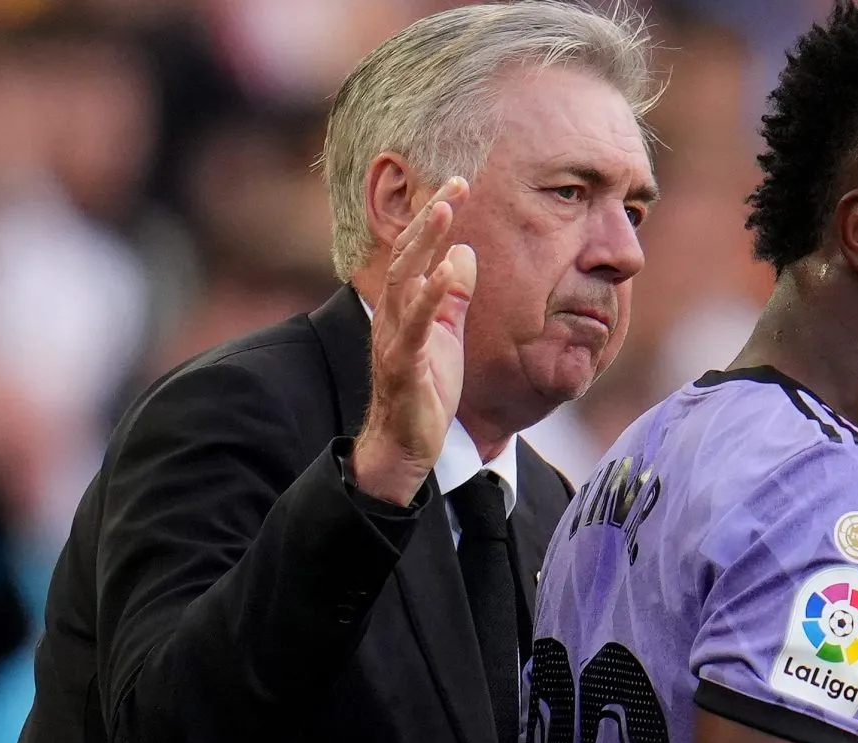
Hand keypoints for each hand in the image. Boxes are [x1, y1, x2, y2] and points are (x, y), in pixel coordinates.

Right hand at [352, 175, 475, 503]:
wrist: (404, 444)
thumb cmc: (426, 389)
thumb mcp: (446, 333)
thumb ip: (454, 296)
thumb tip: (464, 253)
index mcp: (404, 304)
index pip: (418, 249)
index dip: (436, 215)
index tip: (460, 182)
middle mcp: (392, 313)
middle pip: (407, 253)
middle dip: (431, 216)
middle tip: (455, 183)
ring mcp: (394, 337)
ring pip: (405, 280)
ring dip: (425, 242)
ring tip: (445, 211)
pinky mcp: (404, 364)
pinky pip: (416, 325)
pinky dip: (430, 295)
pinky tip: (445, 271)